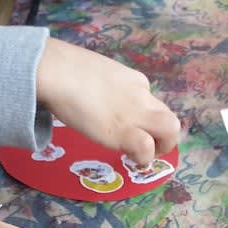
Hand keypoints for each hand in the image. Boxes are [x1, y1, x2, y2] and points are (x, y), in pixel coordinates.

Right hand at [36, 38, 180, 166]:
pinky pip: (147, 148)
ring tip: (143, 155)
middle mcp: (142, 95)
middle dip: (164, 137)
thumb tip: (96, 99)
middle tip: (146, 147)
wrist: (56, 71)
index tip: (129, 127)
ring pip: (170, 129)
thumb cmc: (65, 69)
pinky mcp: (124, 131)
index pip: (151, 103)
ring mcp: (136, 113)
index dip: (144, 119)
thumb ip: (107, 88)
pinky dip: (143, 157)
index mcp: (135, 81)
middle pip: (169, 118)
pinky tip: (129, 158)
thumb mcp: (96, 74)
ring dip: (162, 147)